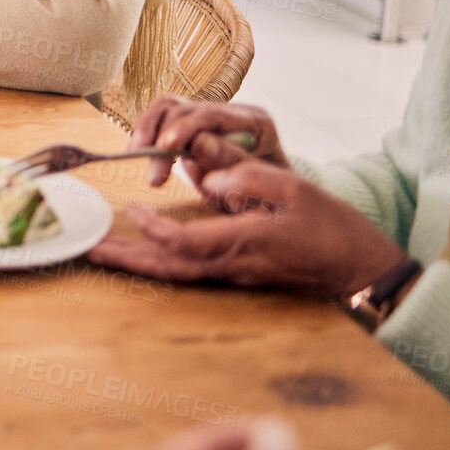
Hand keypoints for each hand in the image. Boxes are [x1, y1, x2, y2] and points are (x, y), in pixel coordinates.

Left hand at [88, 160, 408, 297]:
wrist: (360, 269)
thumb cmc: (332, 226)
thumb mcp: (296, 188)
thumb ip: (249, 177)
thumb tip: (207, 174)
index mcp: (246, 241)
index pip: (188, 243)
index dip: (155, 230)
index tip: (132, 209)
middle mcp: (234, 264)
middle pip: (169, 268)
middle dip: (127, 260)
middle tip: (89, 250)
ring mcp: (235, 274)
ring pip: (176, 274)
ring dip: (137, 264)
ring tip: (103, 254)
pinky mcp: (238, 276)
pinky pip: (190, 273)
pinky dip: (160, 265)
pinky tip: (143, 255)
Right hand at [132, 95, 291, 188]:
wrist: (273, 203)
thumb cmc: (271, 198)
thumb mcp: (258, 184)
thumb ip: (231, 162)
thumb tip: (197, 143)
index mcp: (254, 121)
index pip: (211, 114)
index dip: (184, 128)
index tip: (163, 148)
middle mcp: (230, 112)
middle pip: (184, 109)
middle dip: (161, 138)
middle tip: (155, 178)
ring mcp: (210, 118)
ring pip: (167, 107)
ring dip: (146, 131)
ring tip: (136, 156)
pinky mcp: (192, 127)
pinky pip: (161, 119)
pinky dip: (146, 133)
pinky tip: (138, 152)